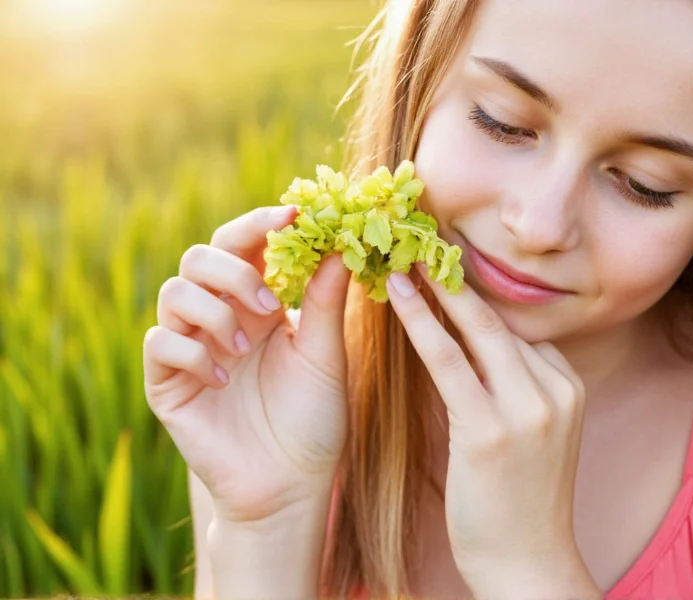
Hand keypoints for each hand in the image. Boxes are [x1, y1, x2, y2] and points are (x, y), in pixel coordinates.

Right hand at [143, 206, 352, 525]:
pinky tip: (223, 379)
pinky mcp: (166, 383)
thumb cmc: (314, 419)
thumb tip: (337, 242)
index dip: (261, 223)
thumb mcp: (325, 353)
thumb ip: (325, 299)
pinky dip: (191, 352)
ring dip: (213, 311)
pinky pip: (159, 344)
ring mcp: (190, 348)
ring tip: (244, 346)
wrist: (291, 484)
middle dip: (233, 271)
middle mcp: (220, 317)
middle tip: (269, 303)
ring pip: (174, 293)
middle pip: (199, 256)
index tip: (293, 212)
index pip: (245, 245)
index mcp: (259, 304)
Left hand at [387, 263, 600, 599]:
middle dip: (456, 273)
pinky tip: (396, 294)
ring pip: (476, 329)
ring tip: (401, 251)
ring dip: (434, 287)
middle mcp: (555, 388)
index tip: (442, 260)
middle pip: (499, 316)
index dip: (474, 293)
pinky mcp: (491, 430)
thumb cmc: (520, 506)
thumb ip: (513, 390)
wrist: (530, 568)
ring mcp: (529, 408)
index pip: (517, 327)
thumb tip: (466, 350)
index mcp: (567, 386)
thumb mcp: (533, 437)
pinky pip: (449, 361)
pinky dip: (421, 322)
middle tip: (420, 234)